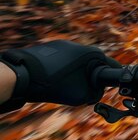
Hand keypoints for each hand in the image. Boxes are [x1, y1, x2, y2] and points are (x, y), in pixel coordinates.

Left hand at [0, 40, 120, 109]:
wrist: (23, 76)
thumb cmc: (55, 85)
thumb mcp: (82, 95)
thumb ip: (95, 93)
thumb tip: (97, 91)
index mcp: (92, 53)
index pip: (112, 65)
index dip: (111, 79)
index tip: (107, 88)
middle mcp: (80, 45)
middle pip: (93, 64)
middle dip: (90, 77)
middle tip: (82, 91)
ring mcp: (64, 44)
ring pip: (77, 62)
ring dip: (75, 73)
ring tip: (63, 86)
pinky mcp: (50, 47)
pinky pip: (63, 60)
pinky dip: (62, 69)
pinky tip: (53, 79)